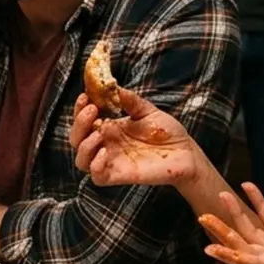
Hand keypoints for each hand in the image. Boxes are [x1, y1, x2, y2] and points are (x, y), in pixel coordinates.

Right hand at [70, 88, 201, 186]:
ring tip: (99, 133)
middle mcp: (106, 144)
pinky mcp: (119, 176)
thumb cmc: (167, 132)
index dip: (79, 109)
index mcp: (110, 128)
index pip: (84, 120)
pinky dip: (95, 165)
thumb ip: (130, 100)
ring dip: (84, 145)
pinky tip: (105, 152)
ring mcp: (111, 161)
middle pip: (76, 139)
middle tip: (92, 110)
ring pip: (81, 160)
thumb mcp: (147, 111)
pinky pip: (97, 177)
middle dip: (79, 124)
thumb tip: (113, 87)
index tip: (86, 96)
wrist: (187, 152)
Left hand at [201, 183, 263, 263]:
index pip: (255, 263)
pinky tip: (249, 186)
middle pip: (248, 248)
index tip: (210, 248)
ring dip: (238, 216)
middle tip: (203, 216)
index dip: (232, 255)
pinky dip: (260, 205)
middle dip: (225, 233)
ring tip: (221, 195)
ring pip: (256, 234)